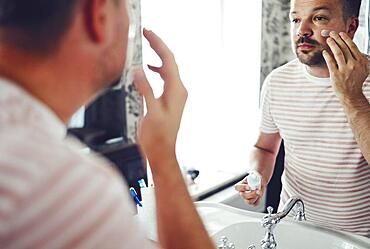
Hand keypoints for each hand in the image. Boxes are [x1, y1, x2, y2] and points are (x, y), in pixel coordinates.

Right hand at [134, 29, 187, 167]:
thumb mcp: (151, 113)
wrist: (162, 152)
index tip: (149, 33)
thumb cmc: (158, 137)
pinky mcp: (169, 100)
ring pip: (168, 69)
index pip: (169, 61)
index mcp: (176, 91)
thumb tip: (139, 72)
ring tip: (147, 46)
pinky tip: (150, 69)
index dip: (159, 45)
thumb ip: (146, 91)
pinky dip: (157, 70)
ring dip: (158, 56)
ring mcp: (175, 95)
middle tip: (146, 34)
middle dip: (158, 46)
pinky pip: (165, 78)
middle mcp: (178, 91)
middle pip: (169, 62)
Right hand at [234, 177, 265, 205]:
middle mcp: (242, 193)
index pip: (237, 187)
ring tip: (259, 192)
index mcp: (240, 186)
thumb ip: (255, 180)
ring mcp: (246, 198)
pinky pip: (255, 204)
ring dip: (255, 197)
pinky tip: (259, 195)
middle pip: (243, 196)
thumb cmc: (255, 178)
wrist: (259, 181)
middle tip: (257, 190)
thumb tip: (256, 183)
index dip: (243, 187)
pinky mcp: (252, 202)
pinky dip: (259, 200)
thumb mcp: (255, 177)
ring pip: (249, 202)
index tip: (249, 186)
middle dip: (252, 193)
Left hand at [322, 31, 369, 101]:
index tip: (340, 34)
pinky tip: (324, 52)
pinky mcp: (336, 75)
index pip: (352, 46)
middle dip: (337, 38)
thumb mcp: (364, 69)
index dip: (345, 39)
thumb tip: (356, 49)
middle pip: (344, 48)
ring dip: (332, 44)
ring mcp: (345, 70)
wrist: (351, 94)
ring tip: (328, 40)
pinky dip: (327, 55)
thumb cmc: (356, 81)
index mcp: (361, 61)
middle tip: (332, 33)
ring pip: (338, 53)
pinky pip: (330, 62)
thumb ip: (361, 59)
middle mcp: (354, 64)